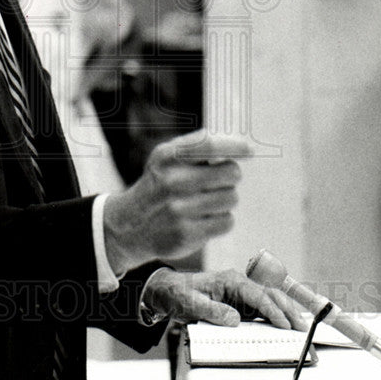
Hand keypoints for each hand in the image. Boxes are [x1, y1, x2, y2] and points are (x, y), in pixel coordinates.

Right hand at [103, 129, 250, 273]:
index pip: (210, 145)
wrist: (131, 224)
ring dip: (225, 199)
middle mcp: (173, 182)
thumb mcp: (166, 156)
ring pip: (232, 198)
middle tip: (218, 180)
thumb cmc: (160, 183)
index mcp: (168, 157)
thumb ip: (197, 145)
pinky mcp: (187, 234)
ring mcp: (180, 210)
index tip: (248, 151)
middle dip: (230, 175)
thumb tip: (241, 146)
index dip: (234, 146)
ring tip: (206, 200)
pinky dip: (221, 219)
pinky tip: (204, 218)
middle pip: (231, 172)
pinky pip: (227, 221)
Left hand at [141, 267, 308, 329]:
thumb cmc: (178, 294)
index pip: (257, 295)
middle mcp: (239, 284)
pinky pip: (262, 310)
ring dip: (286, 314)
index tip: (283, 324)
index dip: (272, 310)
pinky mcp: (240, 304)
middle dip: (287, 310)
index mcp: (230, 280)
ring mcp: (241, 294)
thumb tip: (234, 320)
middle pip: (270, 295)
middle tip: (301, 328)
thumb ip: (211, 311)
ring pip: (270, 302)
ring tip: (300, 328)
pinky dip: (276, 318)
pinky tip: (286, 327)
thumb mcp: (189, 304)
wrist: (168, 291)